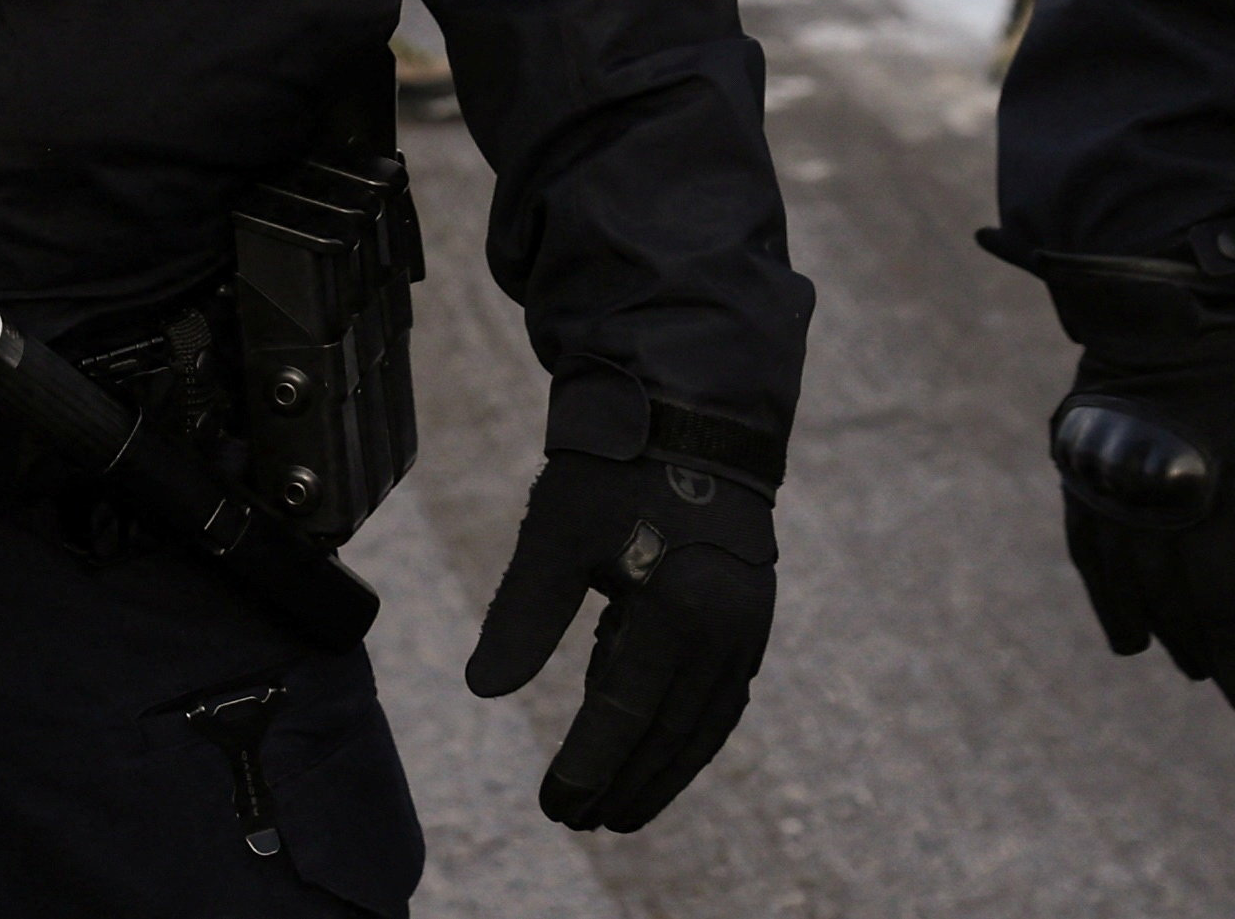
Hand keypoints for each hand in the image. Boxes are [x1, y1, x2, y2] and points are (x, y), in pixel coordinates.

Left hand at [463, 444, 775, 830]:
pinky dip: (687, 734)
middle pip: (670, 734)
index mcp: (679, 612)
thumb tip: (483, 690)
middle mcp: (725, 632)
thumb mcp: (557, 531)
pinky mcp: (750, 618)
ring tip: (619, 810)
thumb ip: (522, 614)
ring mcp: (746, 628)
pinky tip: (653, 748)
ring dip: (662, 772)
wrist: (692, 413)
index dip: (587, 766)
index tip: (554, 805)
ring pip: (703, 725)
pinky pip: (720, 699)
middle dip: (624, 784)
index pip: (625, 716)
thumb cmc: (615, 468)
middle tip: (580, 821)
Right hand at [1039, 257, 1234, 726]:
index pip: (1226, 606)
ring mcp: (1105, 489)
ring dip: (1156, 630)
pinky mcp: (1081, 472)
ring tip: (1182, 661)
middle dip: (1206, 651)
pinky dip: (1108, 594)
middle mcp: (1147, 503)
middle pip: (1175, 604)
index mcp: (1205, 497)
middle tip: (1230, 683)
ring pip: (1127, 586)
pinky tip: (1124, 626)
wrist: (1157, 298)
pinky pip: (1089, 552)